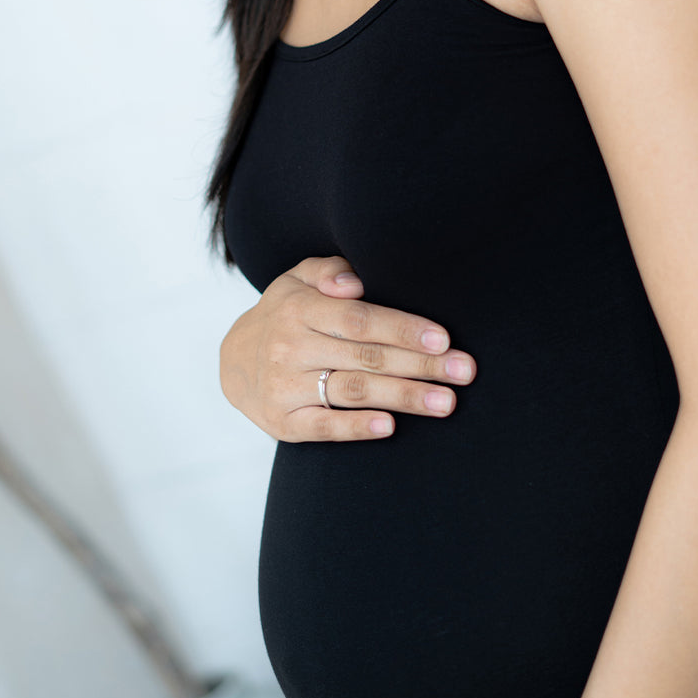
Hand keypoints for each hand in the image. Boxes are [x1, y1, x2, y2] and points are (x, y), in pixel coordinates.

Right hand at [219, 255, 476, 441]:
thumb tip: (355, 281)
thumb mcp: (298, 279)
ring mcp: (285, 387)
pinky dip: (355, 427)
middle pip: (366, 357)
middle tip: (464, 372)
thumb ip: (328, 270)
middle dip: (420, 365)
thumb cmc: (286, 313)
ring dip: (403, 397)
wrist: (233, 361)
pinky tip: (389, 426)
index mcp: (299, 309)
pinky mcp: (283, 422)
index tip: (443, 339)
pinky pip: (323, 427)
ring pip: (353, 391)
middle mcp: (290, 347)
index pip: (359, 320)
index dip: (403, 329)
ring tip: (445, 403)